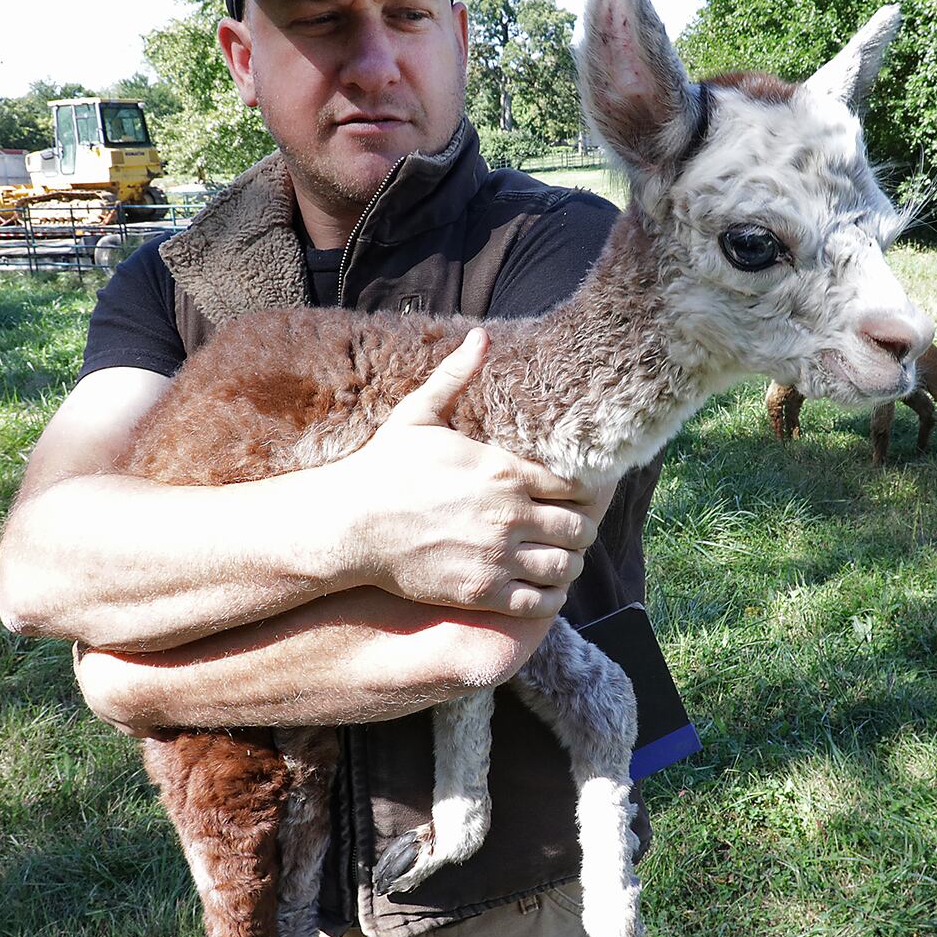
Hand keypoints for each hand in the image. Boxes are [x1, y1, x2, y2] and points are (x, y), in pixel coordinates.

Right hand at [332, 329, 612, 618]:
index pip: (578, 485)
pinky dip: (551, 596)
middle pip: (581, 527)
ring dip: (570, 561)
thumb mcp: (419, 414)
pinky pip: (539, 602)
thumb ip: (456, 376)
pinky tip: (545, 587)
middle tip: (573, 527)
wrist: (348, 524)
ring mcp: (497, 556)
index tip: (580, 493)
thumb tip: (481, 334)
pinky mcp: (481, 591)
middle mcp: (509, 515)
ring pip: (566, 565)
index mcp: (503, 471)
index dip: (588, 490)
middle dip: (583, 527)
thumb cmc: (384, 467)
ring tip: (561, 555)